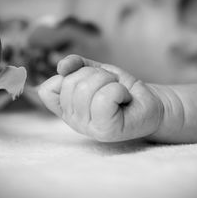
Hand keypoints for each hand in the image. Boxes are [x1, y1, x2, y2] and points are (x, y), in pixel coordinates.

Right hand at [38, 54, 162, 141]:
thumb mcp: (95, 71)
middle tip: (110, 85)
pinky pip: (104, 98)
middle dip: (97, 75)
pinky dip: (118, 90)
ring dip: (109, 81)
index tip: (89, 77)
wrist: (149, 102)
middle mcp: (72, 120)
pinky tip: (123, 99)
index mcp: (66, 108)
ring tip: (118, 92)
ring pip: (87, 88)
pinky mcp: (105, 130)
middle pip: (71, 82)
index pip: (47, 89)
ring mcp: (87, 128)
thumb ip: (76, 66)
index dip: (68, 75)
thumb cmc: (121, 88)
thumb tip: (61, 67)